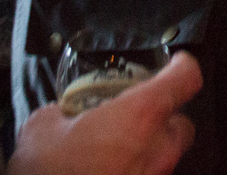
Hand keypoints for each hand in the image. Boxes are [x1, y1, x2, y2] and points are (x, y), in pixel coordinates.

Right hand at [9, 51, 201, 174]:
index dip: (182, 66)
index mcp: (139, 117)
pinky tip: (105, 170)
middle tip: (132, 114)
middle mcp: (157, 151)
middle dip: (162, 118)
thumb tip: (62, 115)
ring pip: (165, 157)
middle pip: (181, 124)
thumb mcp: (41, 128)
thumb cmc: (49, 173)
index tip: (174, 63)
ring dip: (146, 150)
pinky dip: (132, 172)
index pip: (185, 79)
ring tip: (111, 149)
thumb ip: (62, 111)